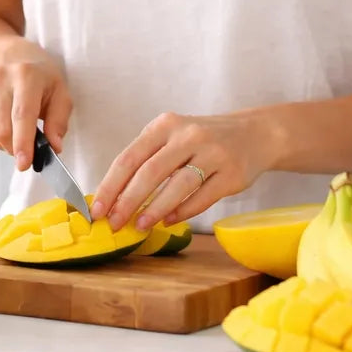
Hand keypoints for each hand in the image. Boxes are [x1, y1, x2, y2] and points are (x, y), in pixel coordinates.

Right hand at [0, 39, 71, 170]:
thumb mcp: (58, 88)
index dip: (23, 142)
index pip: (22, 115)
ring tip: (18, 133)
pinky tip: (4, 122)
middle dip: (15, 149)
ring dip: (5, 144)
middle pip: (3, 129)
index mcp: (25, 75)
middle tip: (27, 152)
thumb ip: (59, 119)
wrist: (3, 52)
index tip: (24, 164)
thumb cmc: (36, 73)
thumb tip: (55, 147)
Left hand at [90, 111, 281, 230]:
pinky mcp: (232, 173)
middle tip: (114, 224)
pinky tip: (168, 221)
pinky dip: (182, 211)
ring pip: (177, 185)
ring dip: (154, 209)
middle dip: (127, 201)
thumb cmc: (202, 140)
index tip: (97, 209)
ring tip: (139, 226)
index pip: (129, 157)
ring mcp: (213, 153)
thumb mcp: (172, 137)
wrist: (254, 134)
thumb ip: (147, 160)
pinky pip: (202, 196)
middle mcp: (188, 135)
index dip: (111, 186)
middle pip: (150, 172)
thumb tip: (114, 197)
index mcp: (165, 125)